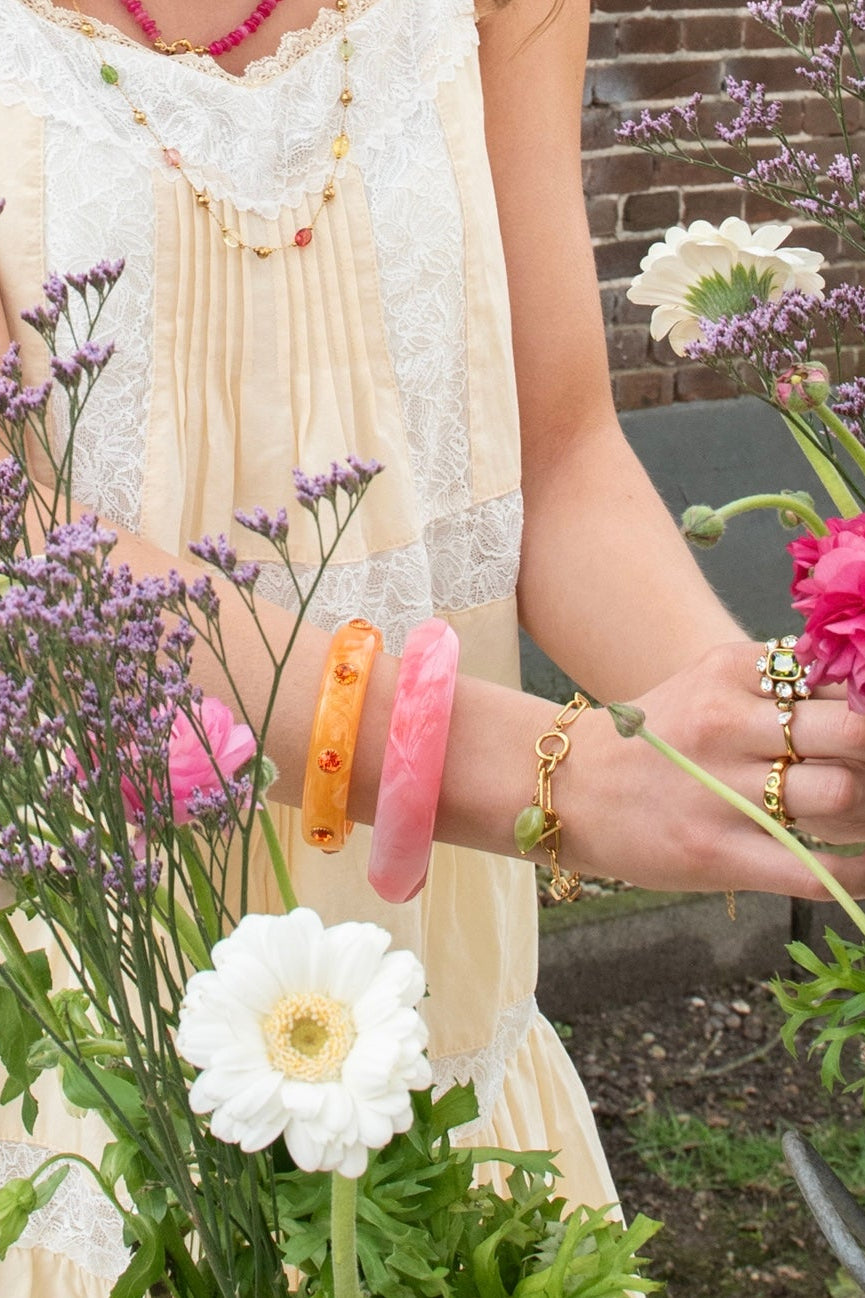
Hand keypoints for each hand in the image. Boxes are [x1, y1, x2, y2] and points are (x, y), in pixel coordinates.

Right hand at [567, 640, 864, 899]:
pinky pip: (813, 869)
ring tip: (857, 817)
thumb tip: (859, 702)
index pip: (835, 681)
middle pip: (851, 733)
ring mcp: (719, 792)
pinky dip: (856, 874)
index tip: (861, 727)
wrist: (567, 789)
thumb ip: (776, 685)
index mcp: (728, 673)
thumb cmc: (650, 742)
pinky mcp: (715, 852)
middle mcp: (724, 724)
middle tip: (863, 768)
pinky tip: (863, 870)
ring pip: (840, 796)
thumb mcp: (705, 685)